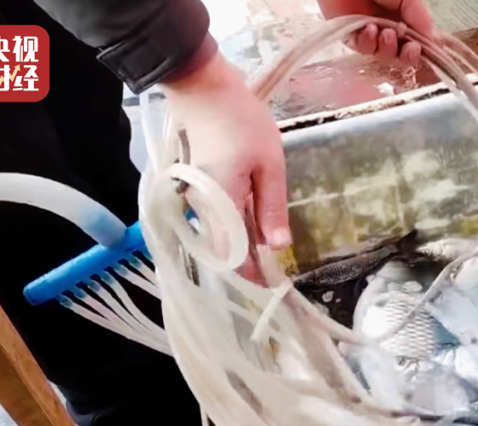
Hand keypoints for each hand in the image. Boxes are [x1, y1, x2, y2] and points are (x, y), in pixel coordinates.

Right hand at [161, 47, 289, 277]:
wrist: (203, 90)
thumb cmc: (241, 123)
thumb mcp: (269, 166)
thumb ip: (272, 208)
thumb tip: (279, 247)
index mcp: (220, 207)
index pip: (232, 257)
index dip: (252, 274)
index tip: (275, 283)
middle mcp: (203, 209)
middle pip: (225, 249)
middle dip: (250, 263)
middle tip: (279, 272)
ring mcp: (199, 199)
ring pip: (223, 234)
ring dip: (245, 245)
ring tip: (272, 252)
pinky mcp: (201, 188)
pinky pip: (220, 217)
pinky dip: (238, 227)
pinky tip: (258, 226)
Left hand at [317, 0, 436, 65]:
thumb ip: (421, 18)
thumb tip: (434, 41)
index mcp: (407, 18)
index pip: (418, 42)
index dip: (422, 50)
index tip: (424, 49)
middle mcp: (390, 28)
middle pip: (401, 55)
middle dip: (407, 55)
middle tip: (411, 48)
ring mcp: (371, 33)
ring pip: (383, 54)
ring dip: (388, 48)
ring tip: (387, 33)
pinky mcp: (350, 35)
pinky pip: (362, 48)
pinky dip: (368, 42)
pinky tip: (370, 30)